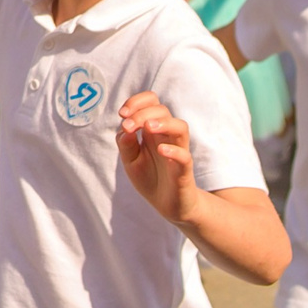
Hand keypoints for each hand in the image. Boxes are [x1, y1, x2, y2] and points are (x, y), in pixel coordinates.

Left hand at [115, 92, 205, 224]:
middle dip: (142, 113)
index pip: (151, 102)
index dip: (137, 102)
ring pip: (180, 127)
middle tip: (128, 126)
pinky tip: (161, 150)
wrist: (168, 206)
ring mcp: (178, 151)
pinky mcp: (184, 170)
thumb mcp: (131, 161)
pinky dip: (174, 150)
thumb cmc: (150, 178)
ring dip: (163, 123)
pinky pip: (184, 156)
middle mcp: (167, 136)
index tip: (122, 114)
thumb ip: (126, 144)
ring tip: (148, 127)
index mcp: (153, 131)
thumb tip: (124, 128)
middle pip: (163, 110)